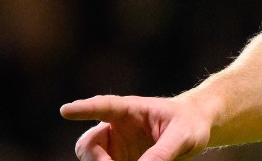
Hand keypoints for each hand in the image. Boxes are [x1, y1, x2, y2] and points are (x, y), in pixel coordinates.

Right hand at [60, 94, 212, 160]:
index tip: (66, 110)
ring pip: (93, 160)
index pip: (104, 106)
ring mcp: (115, 147)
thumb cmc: (190, 123)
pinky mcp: (120, 160)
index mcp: (130, 110)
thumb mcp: (183, 135)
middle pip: (88, 144)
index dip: (84, 108)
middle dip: (95, 160)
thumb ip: (163, 152)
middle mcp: (116, 127)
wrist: (196, 129)